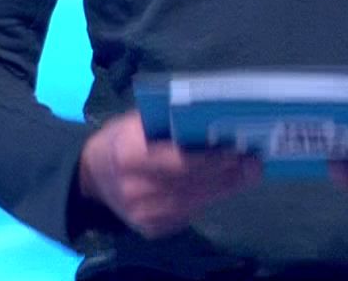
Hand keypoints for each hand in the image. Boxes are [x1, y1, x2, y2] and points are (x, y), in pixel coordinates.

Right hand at [77, 110, 262, 238]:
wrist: (92, 177)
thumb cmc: (122, 139)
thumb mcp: (138, 122)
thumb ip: (170, 123)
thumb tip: (216, 117)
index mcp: (130, 155)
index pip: (179, 161)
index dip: (210, 159)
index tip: (237, 151)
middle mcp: (136, 189)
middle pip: (193, 183)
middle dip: (228, 174)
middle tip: (255, 163)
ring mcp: (144, 214)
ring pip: (196, 200)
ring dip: (226, 187)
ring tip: (249, 172)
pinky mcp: (152, 229)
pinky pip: (190, 212)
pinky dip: (210, 197)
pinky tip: (226, 185)